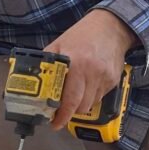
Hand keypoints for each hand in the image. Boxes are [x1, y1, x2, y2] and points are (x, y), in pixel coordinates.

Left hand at [44, 9, 137, 130]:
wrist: (112, 26)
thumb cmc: (84, 34)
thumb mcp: (60, 44)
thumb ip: (47, 62)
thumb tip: (34, 80)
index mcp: (76, 63)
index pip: (69, 99)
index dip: (61, 115)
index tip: (54, 122)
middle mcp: (92, 72)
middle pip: (80, 107)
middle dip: (69, 113)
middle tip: (60, 112)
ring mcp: (105, 78)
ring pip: (91, 104)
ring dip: (80, 104)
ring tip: (74, 95)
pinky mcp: (114, 80)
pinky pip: (100, 97)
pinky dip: (91, 96)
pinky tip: (87, 84)